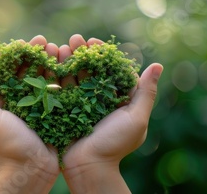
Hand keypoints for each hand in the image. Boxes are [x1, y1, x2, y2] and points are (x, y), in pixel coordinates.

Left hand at [0, 35, 59, 193]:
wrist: (34, 171)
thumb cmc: (7, 145)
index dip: (6, 57)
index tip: (18, 45)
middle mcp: (7, 104)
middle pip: (16, 73)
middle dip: (29, 55)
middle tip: (42, 40)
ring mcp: (26, 108)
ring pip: (34, 79)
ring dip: (44, 62)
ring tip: (55, 47)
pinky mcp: (42, 113)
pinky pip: (47, 91)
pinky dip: (55, 77)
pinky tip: (65, 64)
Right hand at [59, 34, 163, 192]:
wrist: (88, 166)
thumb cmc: (115, 144)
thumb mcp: (136, 119)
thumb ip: (145, 93)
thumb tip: (157, 65)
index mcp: (115, 98)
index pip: (109, 69)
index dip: (102, 54)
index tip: (94, 42)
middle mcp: (95, 98)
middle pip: (88, 69)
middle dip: (81, 52)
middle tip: (74, 39)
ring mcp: (76, 103)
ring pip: (71, 75)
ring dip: (65, 59)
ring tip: (59, 46)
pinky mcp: (61, 108)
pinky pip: (57, 88)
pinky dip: (53, 73)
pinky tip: (49, 60)